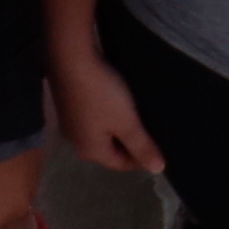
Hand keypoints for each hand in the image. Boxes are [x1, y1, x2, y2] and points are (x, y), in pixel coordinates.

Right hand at [49, 47, 162, 179]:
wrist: (70, 58)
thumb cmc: (101, 94)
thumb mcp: (127, 122)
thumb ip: (142, 147)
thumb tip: (157, 170)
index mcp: (90, 151)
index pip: (121, 164)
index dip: (141, 159)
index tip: (160, 147)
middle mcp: (76, 142)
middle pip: (109, 150)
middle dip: (129, 144)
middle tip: (151, 131)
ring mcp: (69, 123)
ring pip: (100, 133)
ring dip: (118, 128)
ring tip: (136, 116)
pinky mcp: (67, 104)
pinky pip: (93, 118)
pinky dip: (106, 115)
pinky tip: (115, 102)